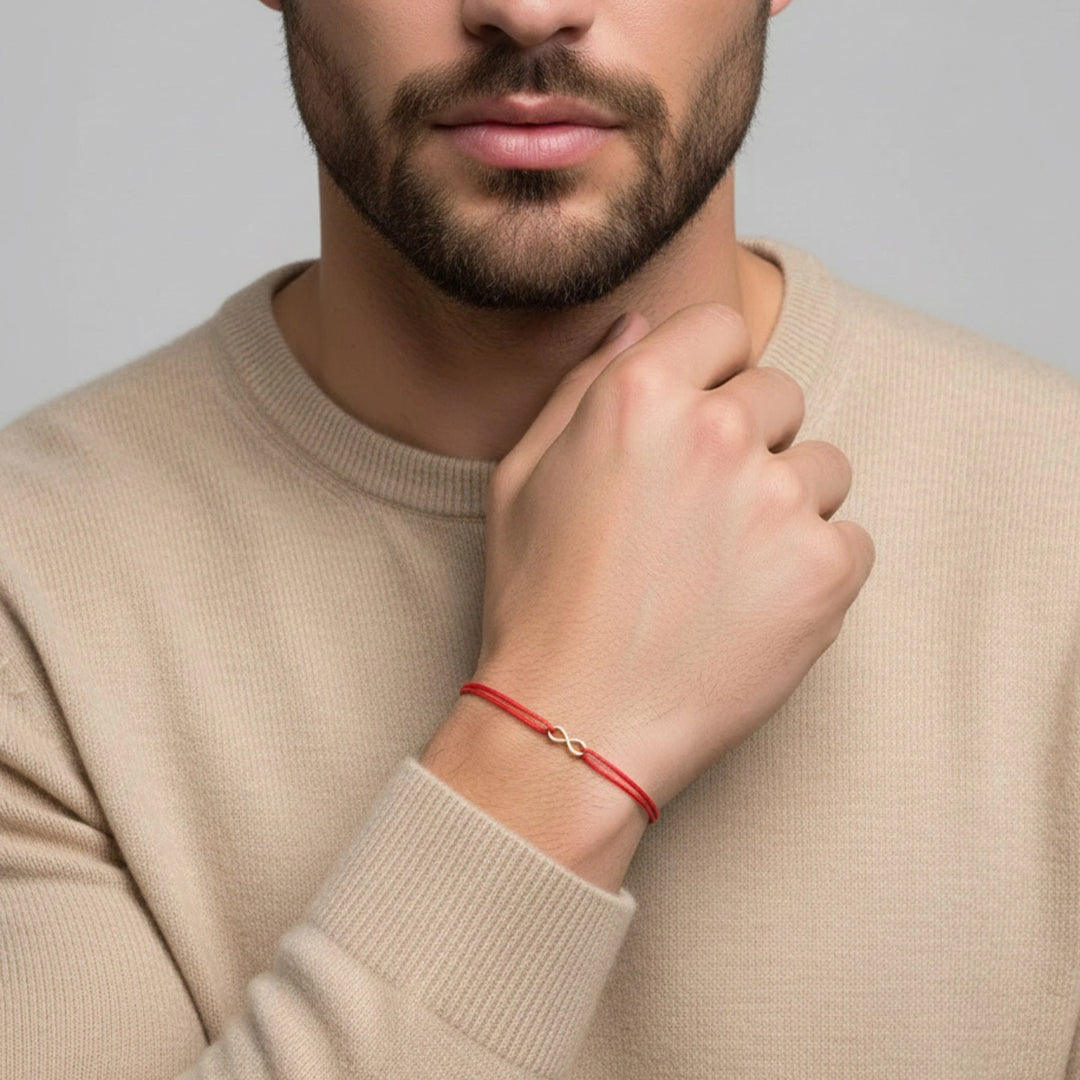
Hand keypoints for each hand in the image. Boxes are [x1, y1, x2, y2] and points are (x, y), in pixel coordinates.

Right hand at [469, 303, 874, 813]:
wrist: (573, 723)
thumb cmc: (539, 600)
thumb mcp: (524, 476)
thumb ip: (584, 385)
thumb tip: (640, 324)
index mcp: (641, 395)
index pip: (722, 328)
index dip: (711, 372)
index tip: (697, 423)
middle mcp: (718, 432)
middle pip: (779, 394)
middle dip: (750, 440)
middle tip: (701, 516)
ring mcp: (779, 500)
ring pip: (824, 466)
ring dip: (788, 504)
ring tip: (727, 570)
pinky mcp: (827, 570)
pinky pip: (851, 539)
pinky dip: (815, 568)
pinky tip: (756, 607)